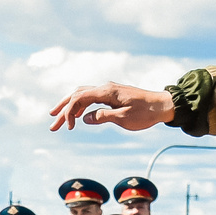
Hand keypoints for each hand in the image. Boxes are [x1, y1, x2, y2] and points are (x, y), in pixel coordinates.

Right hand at [47, 83, 174, 133]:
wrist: (162, 105)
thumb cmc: (145, 113)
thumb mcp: (124, 118)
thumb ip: (103, 117)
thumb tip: (85, 118)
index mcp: (107, 91)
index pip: (80, 98)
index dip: (70, 111)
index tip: (68, 127)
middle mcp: (105, 88)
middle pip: (77, 95)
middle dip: (63, 109)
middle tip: (52, 123)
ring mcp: (108, 90)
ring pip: (83, 95)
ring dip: (70, 106)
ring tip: (58, 118)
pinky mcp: (112, 95)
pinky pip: (91, 98)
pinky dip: (81, 106)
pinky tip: (78, 116)